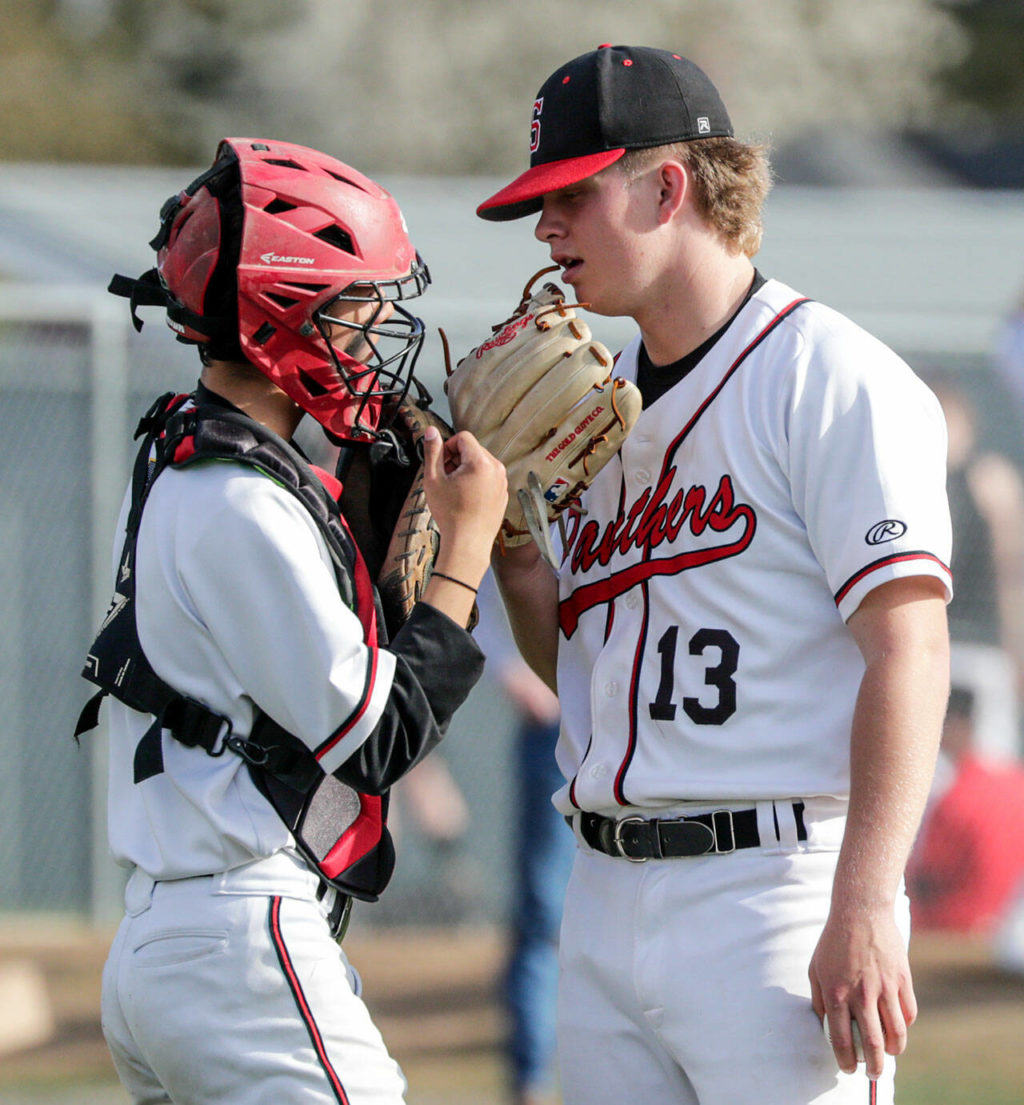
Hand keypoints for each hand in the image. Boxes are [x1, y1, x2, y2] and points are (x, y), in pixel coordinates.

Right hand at [422, 426, 506, 584]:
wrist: (467, 543)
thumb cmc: (451, 515)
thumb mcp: (434, 479)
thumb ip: (433, 451)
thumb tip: (431, 432)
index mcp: (481, 462)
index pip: (463, 437)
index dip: (448, 447)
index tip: (441, 463)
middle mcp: (496, 469)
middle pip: (473, 449)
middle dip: (456, 458)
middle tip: (445, 478)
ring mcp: (502, 482)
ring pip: (481, 463)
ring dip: (466, 470)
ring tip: (455, 489)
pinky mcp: (503, 493)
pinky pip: (488, 477)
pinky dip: (476, 481)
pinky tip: (466, 498)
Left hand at [809, 906, 915, 1079]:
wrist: (860, 912)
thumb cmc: (834, 942)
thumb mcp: (815, 968)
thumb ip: (820, 999)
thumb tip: (826, 1026)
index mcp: (836, 992)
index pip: (841, 1038)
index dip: (845, 1060)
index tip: (848, 1069)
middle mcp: (861, 994)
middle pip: (872, 1044)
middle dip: (874, 1067)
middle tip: (873, 1075)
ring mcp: (884, 988)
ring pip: (896, 1034)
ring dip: (893, 1050)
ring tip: (887, 1053)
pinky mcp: (902, 980)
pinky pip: (908, 1014)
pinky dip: (905, 1026)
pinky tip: (897, 1027)